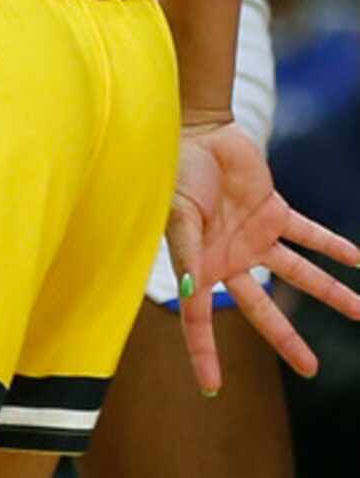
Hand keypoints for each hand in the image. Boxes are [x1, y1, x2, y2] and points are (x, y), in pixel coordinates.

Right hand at [166, 119, 359, 391]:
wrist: (196, 130)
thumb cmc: (175, 174)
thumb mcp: (176, 214)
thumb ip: (184, 251)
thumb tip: (185, 292)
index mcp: (199, 265)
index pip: (199, 318)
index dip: (203, 352)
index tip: (211, 387)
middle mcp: (230, 259)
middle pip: (263, 309)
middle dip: (287, 340)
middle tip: (312, 369)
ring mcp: (255, 238)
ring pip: (299, 275)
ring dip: (332, 293)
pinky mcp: (274, 213)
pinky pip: (310, 235)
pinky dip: (334, 247)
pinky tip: (358, 261)